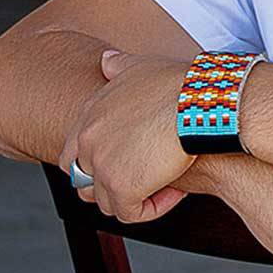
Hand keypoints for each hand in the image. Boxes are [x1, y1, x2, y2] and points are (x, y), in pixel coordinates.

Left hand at [58, 48, 194, 222]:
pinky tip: (174, 192)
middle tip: (141, 181)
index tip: (125, 164)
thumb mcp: (141, 66)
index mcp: (88, 116)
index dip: (96, 166)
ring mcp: (101, 166)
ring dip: (135, 198)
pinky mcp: (122, 187)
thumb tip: (106, 60)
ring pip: (107, 201)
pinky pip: (131, 212)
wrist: (201, 102)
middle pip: (83, 182)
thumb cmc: (179, 83)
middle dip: (110, 186)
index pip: (71, 155)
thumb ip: (117, 66)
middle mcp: (87, 141)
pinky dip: (152, 208)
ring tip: (164, 185)